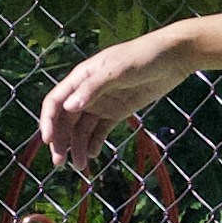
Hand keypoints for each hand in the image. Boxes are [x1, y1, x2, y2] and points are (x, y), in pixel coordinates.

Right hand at [36, 33, 179, 166]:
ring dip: (77, 147)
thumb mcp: (118, 70)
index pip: (56, 101)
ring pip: (81, 129)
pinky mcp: (117, 112)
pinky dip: (94, 144)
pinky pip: (100, 131)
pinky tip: (93, 155)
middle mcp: (87, 92)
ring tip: (80, 166)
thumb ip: (93, 88)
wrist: (173, 58)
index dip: (48, 121)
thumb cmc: (143, 56)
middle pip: (65, 120)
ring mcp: (102, 103)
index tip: (48, 141)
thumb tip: (69, 107)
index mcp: (81, 77)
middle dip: (61, 141)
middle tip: (61, 163)